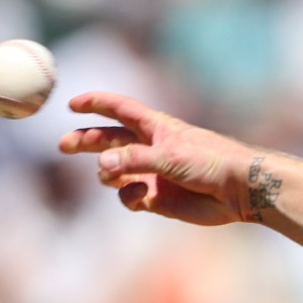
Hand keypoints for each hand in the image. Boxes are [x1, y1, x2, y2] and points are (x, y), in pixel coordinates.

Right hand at [58, 92, 259, 225]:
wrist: (239, 191)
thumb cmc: (211, 163)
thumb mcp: (170, 155)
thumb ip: (134, 160)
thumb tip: (101, 167)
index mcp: (155, 127)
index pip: (119, 109)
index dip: (96, 104)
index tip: (71, 104)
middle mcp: (151, 148)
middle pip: (108, 141)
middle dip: (85, 141)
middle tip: (64, 145)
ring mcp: (152, 174)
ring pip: (113, 172)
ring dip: (106, 173)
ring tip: (111, 175)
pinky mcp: (157, 198)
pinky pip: (128, 197)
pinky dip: (127, 196)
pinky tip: (140, 195)